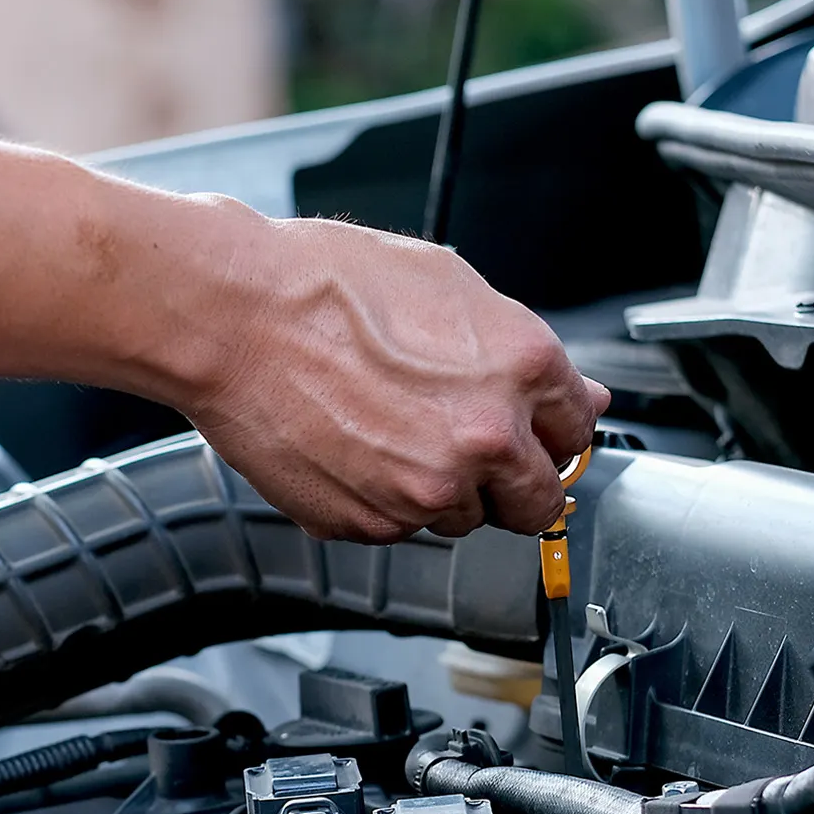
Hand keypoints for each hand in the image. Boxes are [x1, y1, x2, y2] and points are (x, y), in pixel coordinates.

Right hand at [176, 210, 609, 543]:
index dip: (551, 431)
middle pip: (539, 501)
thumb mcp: (448, 285)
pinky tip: (355, 447)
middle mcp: (486, 439)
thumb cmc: (325, 285)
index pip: (578, 433)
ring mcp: (428, 491)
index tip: (533, 434)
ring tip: (390, 431)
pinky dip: (386, 500)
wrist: (231, 318)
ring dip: (445, 491)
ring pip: (465, 518)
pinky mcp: (372, 524)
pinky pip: (401, 528)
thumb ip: (526, 351)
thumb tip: (583, 396)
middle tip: (471, 450)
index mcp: (522, 368)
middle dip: (516, 482)